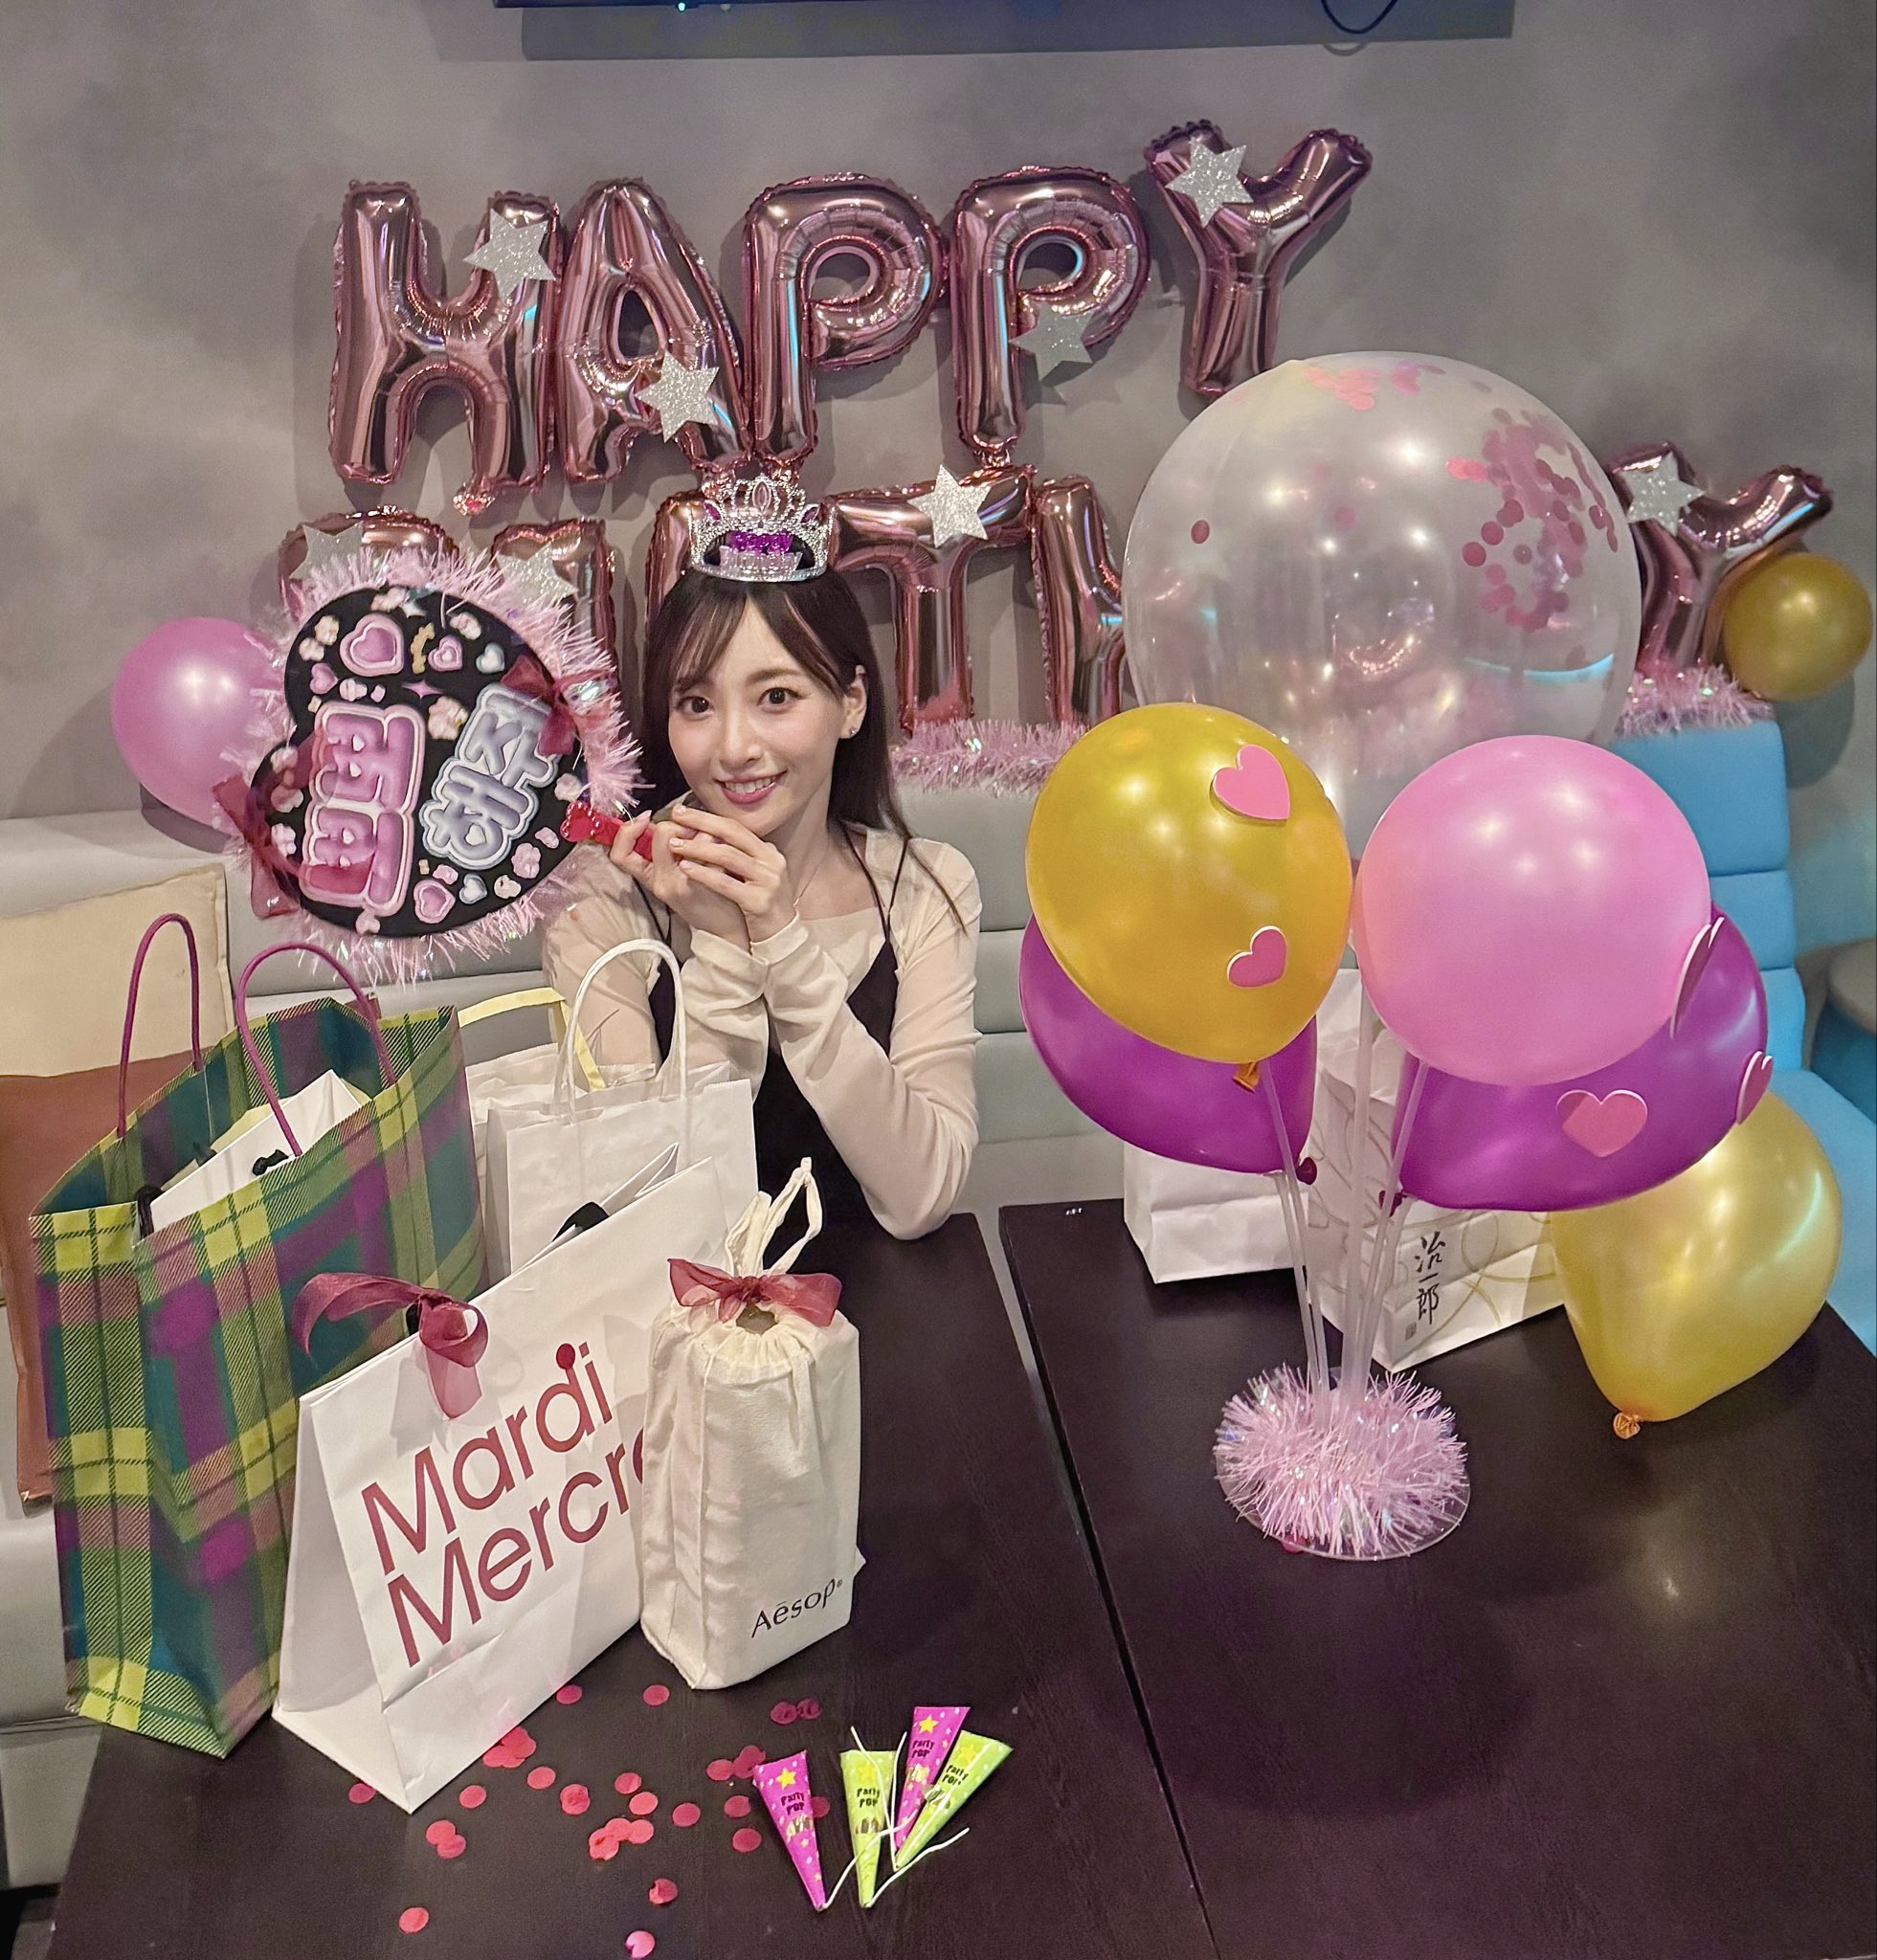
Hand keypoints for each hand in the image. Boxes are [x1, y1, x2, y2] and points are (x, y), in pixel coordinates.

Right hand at [609, 811, 748, 947]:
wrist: (726, 930)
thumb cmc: (705, 901)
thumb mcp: (674, 879)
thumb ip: (663, 853)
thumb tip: (664, 819)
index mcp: (651, 879)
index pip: (620, 854)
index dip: (627, 831)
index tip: (645, 818)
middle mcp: (661, 881)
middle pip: (660, 833)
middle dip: (680, 823)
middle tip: (694, 832)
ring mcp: (680, 882)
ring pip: (688, 836)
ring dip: (703, 832)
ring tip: (714, 842)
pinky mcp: (702, 883)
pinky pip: (708, 846)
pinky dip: (719, 842)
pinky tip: (726, 853)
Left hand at [664, 806, 794, 941]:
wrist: (782, 938)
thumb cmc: (762, 907)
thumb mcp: (757, 875)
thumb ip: (740, 856)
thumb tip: (707, 837)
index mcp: (769, 852)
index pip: (736, 827)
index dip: (708, 817)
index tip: (684, 811)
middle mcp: (771, 862)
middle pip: (732, 833)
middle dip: (701, 821)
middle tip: (677, 815)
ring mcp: (768, 881)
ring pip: (728, 855)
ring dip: (697, 847)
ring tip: (674, 844)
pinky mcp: (759, 901)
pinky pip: (726, 883)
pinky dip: (703, 874)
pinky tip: (685, 868)